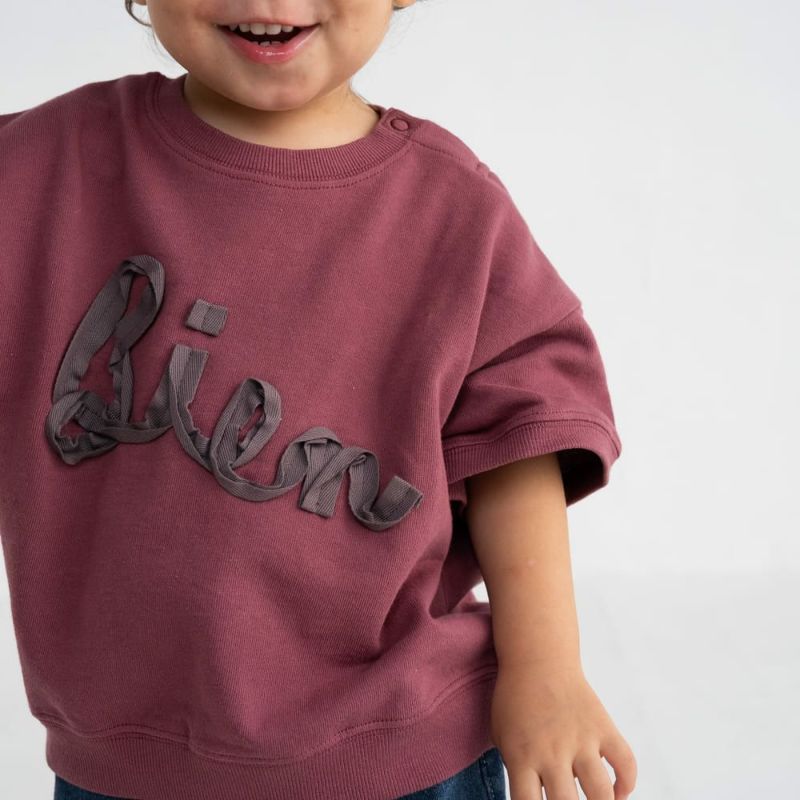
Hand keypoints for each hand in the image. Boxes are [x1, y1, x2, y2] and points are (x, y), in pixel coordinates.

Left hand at [489, 662, 636, 799]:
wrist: (537, 659)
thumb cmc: (515, 701)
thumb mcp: (502, 737)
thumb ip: (519, 772)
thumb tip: (541, 797)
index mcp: (522, 755)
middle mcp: (552, 750)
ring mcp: (581, 738)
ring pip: (601, 792)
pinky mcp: (602, 726)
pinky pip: (625, 762)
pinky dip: (626, 783)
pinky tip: (618, 793)